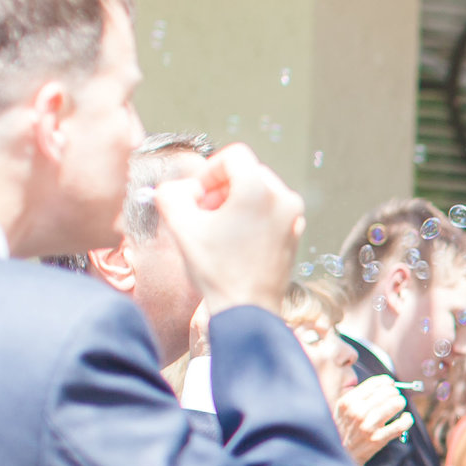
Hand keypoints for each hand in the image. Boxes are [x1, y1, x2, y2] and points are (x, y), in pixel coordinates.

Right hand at [154, 143, 302, 313]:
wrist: (247, 310)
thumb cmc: (217, 271)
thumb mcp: (180, 226)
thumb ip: (170, 193)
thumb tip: (177, 188)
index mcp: (260, 189)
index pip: (233, 155)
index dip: (208, 172)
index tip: (197, 196)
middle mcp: (284, 198)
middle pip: (247, 172)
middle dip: (220, 188)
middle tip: (203, 213)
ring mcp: (294, 217)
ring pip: (259, 191)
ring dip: (234, 202)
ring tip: (217, 229)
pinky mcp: (295, 234)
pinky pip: (270, 211)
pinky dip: (251, 216)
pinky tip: (234, 240)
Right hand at [334, 375, 411, 464]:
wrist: (343, 454)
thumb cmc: (346, 427)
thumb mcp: (344, 408)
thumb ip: (360, 394)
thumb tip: (386, 382)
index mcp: (348, 402)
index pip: (375, 384)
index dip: (386, 382)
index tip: (390, 384)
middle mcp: (357, 412)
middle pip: (387, 392)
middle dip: (394, 392)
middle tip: (395, 396)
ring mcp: (368, 426)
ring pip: (395, 405)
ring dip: (400, 403)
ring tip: (399, 404)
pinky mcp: (378, 438)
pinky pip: (401, 424)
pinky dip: (407, 419)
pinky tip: (405, 418)